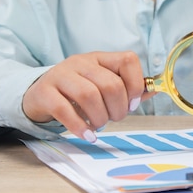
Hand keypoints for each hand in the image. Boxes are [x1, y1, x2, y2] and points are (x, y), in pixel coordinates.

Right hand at [22, 51, 151, 140]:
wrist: (37, 95)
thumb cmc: (75, 92)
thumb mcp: (102, 85)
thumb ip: (128, 89)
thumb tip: (155, 89)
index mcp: (100, 58)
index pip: (127, 60)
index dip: (135, 84)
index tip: (133, 104)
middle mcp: (81, 62)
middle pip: (110, 84)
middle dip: (118, 108)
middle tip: (114, 119)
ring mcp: (60, 75)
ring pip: (88, 95)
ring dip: (100, 117)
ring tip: (99, 125)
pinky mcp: (45, 93)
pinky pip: (64, 109)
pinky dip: (79, 126)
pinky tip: (87, 134)